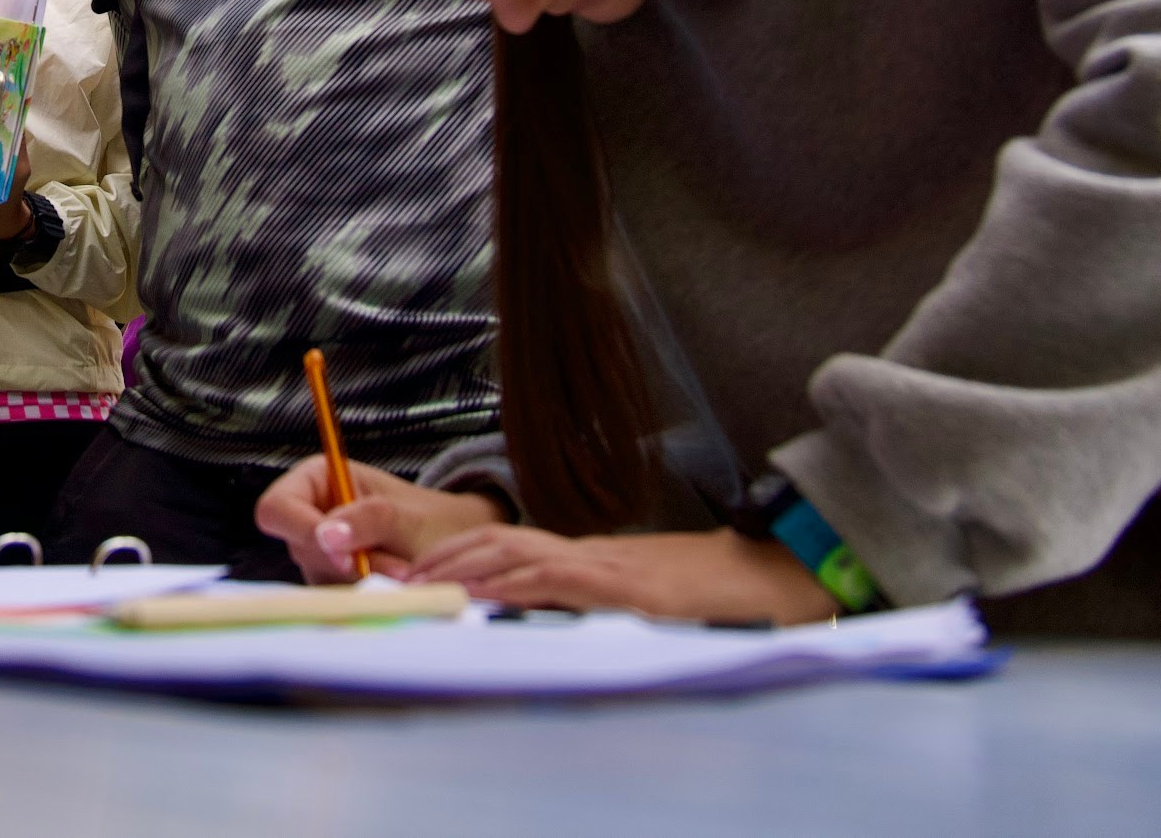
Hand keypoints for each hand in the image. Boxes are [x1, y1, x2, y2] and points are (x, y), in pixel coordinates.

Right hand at [255, 455, 502, 582]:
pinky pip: (335, 600)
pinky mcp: (331, 587)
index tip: (343, 555)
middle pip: (299, 547)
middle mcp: (309, 519)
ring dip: (361, 582)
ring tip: (403, 572)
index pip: (278, 507)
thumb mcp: (405, 515)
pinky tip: (394, 586)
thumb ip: (368, 519)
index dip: (301, 530)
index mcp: (315, 481)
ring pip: (318, 578)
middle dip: (345, 563)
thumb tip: (327, 535)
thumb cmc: (430, 520)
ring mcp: (318, 557)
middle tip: (396, 570)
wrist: (455, 549)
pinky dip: (366, 597)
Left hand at [404, 525, 841, 623]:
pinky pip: (560, 582)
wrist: (765, 574)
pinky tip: (488, 598)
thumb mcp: (634, 595)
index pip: (503, 546)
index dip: (453, 555)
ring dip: (463, 571)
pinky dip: (517, 587)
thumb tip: (540, 617)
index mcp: (583, 556)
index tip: (410, 572)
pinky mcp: (625, 588)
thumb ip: (588, 598)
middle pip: (495, 543)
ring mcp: (604, 567)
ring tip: (422, 586)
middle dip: (440, 559)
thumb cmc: (703, 591)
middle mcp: (585, 553)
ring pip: (516, 557)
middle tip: (394, 578)